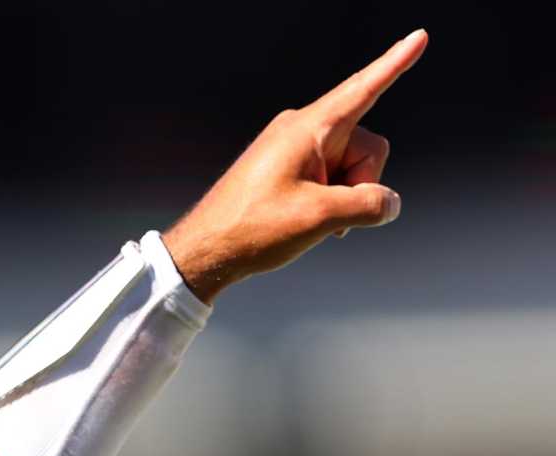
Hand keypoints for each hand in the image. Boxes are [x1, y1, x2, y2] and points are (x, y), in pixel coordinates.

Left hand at [162, 30, 426, 302]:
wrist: (204, 251)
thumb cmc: (249, 229)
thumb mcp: (318, 218)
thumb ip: (367, 205)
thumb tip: (389, 202)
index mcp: (309, 129)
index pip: (363, 89)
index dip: (395, 64)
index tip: (419, 37)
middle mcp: (302, 130)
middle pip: (367, 147)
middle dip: (362, 183)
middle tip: (329, 215)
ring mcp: (294, 149)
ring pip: (351, 167)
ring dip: (344, 197)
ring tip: (309, 219)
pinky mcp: (288, 167)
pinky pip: (330, 177)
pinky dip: (330, 200)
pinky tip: (308, 220)